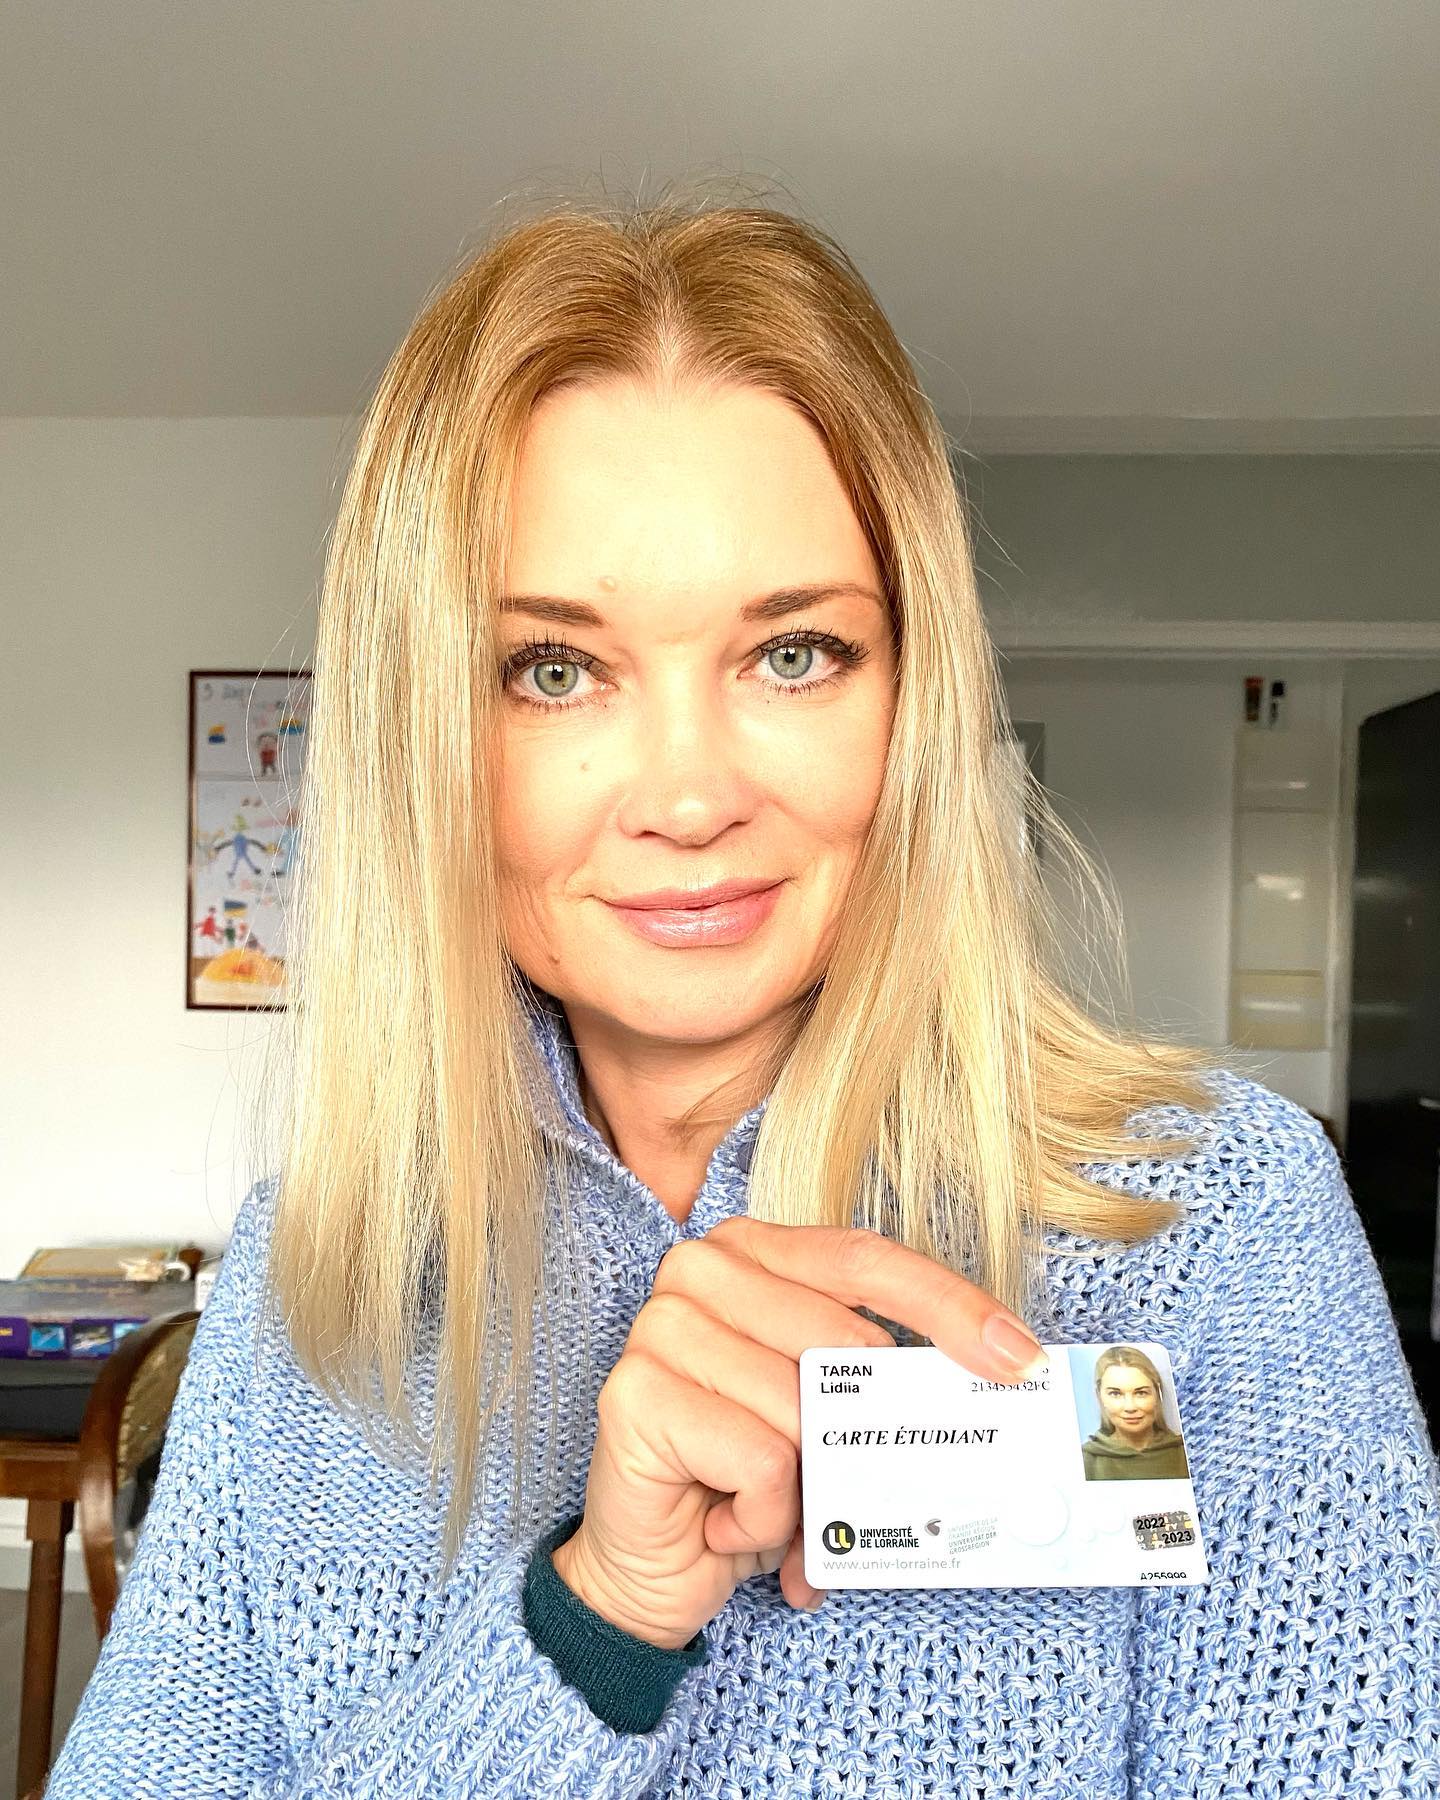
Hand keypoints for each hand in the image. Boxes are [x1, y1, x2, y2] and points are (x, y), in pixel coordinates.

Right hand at [549, 1218, 1047, 1648]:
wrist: (653, 1563)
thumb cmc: (743, 1476)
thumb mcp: (823, 1415)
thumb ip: (876, 1380)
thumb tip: (994, 1380)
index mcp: (752, 1251)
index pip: (867, 1260)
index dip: (950, 1306)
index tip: (1018, 1357)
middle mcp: (700, 1270)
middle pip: (843, 1342)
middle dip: (863, 1433)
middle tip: (833, 1483)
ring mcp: (662, 1327)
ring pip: (805, 1408)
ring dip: (807, 1488)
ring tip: (764, 1502)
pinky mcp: (637, 1395)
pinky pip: (762, 1460)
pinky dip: (764, 1516)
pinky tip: (725, 1518)